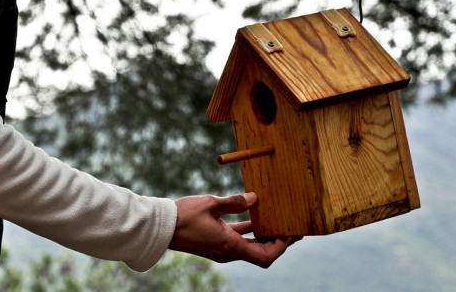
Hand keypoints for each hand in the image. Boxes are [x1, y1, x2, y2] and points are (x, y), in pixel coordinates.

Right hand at [168, 192, 298, 267]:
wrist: (161, 226)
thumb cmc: (183, 215)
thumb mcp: (210, 203)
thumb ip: (233, 202)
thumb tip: (254, 198)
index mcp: (229, 246)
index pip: (264, 257)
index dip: (281, 247)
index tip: (290, 233)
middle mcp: (229, 251)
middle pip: (262, 254)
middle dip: (279, 242)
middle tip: (294, 227)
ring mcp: (223, 248)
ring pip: (252, 246)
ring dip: (266, 236)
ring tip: (281, 221)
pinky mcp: (217, 241)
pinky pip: (240, 239)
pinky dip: (251, 231)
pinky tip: (258, 217)